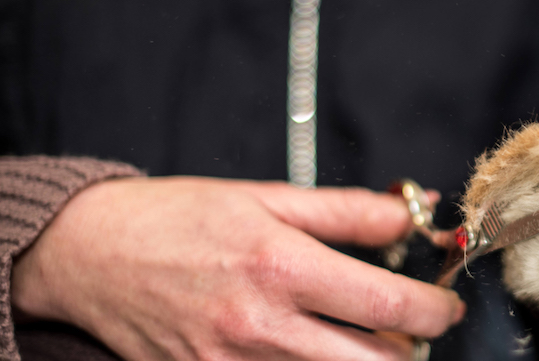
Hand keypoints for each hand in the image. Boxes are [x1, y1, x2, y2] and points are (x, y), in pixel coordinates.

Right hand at [11, 177, 464, 360]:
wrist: (87, 254)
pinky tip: (312, 350)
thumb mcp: (268, 199)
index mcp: (283, 266)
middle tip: (408, 329)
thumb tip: (412, 213)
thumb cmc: (177, 218)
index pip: (391, 306)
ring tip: (360, 339)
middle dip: (409, 350)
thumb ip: (348, 212)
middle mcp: (261, 324)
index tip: (445, 305)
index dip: (437, 311)